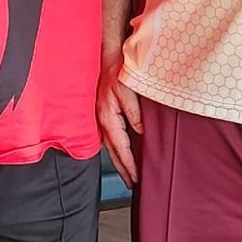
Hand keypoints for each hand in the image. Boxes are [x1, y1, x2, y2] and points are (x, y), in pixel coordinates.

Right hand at [96, 61, 140, 185]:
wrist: (105, 56)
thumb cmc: (116, 70)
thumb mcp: (128, 91)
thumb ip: (135, 113)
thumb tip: (141, 132)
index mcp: (108, 117)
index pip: (121, 148)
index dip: (130, 165)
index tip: (137, 178)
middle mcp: (102, 121)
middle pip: (113, 152)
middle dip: (123, 170)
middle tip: (132, 184)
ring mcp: (100, 119)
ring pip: (110, 147)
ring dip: (119, 162)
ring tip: (128, 175)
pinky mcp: (102, 115)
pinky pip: (109, 137)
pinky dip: (116, 149)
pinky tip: (122, 153)